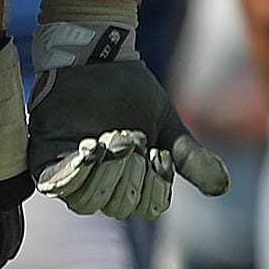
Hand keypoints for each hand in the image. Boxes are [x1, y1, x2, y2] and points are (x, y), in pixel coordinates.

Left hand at [28, 11, 226, 220]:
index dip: (155, 184)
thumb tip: (222, 188)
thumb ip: (190, 158)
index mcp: (132, 177)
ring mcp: (73, 172)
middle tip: (131, 139)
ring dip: (105, 173)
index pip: (147, 205)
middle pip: (117, 206)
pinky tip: (91, 146)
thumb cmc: (134, 93)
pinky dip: (77, 172)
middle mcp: (102, 180)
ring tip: (110, 139)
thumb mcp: (168, 125)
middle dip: (130, 175)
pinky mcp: (46, 160)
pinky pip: (56, 186)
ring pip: (86, 202)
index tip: (157, 153)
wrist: (100, 62)